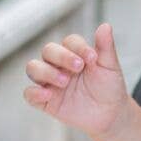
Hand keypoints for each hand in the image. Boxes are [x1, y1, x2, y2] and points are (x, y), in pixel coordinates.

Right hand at [22, 23, 129, 137]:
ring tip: (64, 81)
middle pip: (48, 51)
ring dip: (46, 72)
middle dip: (61, 56)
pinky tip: (48, 94)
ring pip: (33, 68)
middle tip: (78, 67)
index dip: (79, 47)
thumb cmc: (108, 87)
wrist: (109, 114)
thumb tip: (105, 26)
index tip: (93, 58)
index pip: (69, 42)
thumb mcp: (110, 67)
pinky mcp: (45, 100)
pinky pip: (30, 94)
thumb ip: (106, 48)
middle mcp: (58, 65)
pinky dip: (35, 93)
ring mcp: (50, 82)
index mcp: (74, 54)